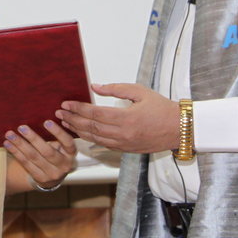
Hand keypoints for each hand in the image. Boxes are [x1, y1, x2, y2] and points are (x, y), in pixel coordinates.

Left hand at [4, 120, 77, 188]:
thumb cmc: (56, 153)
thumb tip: (38, 116)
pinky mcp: (40, 178)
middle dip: (33, 138)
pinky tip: (8, 144)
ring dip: (20, 145)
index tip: (46, 122)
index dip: (58, 132)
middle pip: (47, 152)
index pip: (67, 142)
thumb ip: (55, 136)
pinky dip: (16, 152)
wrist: (53, 177)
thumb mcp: (61, 146)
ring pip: (33, 157)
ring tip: (10, 134)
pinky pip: (26, 163)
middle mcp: (64, 165)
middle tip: (21, 127)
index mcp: (71, 154)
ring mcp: (52, 174)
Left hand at [56, 83, 179, 153]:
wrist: (179, 129)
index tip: (66, 104)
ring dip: (77, 130)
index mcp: (126, 118)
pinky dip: (89, 139)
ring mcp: (124, 144)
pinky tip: (81, 133)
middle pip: (90, 127)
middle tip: (59, 113)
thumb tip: (95, 87)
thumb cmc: (162, 108)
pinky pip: (103, 145)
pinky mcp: (126, 150)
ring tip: (65, 123)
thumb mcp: (140, 91)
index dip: (78, 109)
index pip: (94, 114)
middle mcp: (123, 134)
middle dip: (72, 120)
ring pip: (94, 138)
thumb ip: (116, 89)